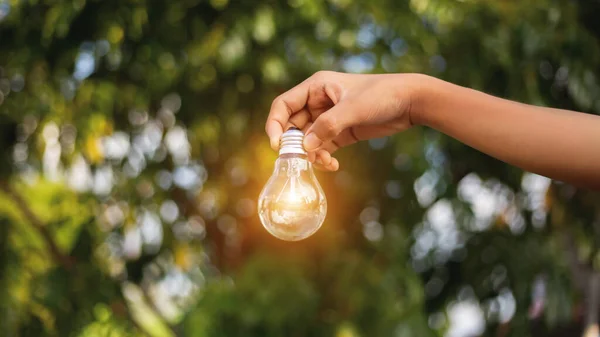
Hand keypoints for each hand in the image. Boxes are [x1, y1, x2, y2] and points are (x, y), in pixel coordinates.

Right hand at [266, 71, 424, 170]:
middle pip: (293, 126)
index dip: (275, 124)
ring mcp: (329, 118)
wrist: (410, 102)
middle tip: (301, 159)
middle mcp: (318, 102)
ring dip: (311, 154)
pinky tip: (333, 165)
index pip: (283, 106)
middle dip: (295, 144)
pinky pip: (322, 147)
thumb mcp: (353, 108)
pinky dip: (323, 157)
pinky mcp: (340, 132)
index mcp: (316, 87)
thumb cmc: (382, 95)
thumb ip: (328, 126)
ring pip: (307, 140)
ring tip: (326, 162)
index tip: (277, 145)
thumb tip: (305, 147)